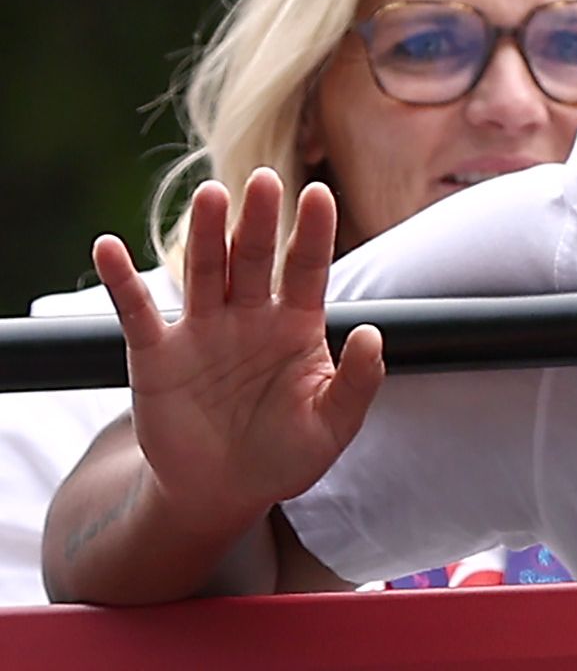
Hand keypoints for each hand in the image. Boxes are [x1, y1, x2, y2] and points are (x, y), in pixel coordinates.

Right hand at [97, 170, 384, 529]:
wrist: (223, 492)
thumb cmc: (285, 454)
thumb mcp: (332, 426)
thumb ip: (358, 382)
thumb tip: (374, 334)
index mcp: (296, 326)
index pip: (308, 268)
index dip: (313, 232)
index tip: (319, 193)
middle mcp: (249, 317)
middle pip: (254, 258)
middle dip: (259, 220)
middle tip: (263, 180)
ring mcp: (202, 331)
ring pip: (205, 271)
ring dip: (205, 235)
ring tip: (210, 196)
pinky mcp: (157, 356)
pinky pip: (137, 311)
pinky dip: (121, 280)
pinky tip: (108, 248)